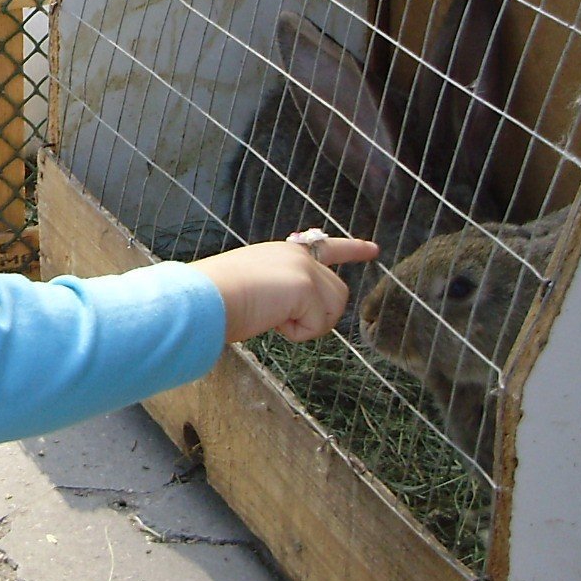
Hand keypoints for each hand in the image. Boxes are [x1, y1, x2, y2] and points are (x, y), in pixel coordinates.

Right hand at [189, 235, 379, 344]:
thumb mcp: (255, 287)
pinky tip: (272, 320)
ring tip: (273, 318)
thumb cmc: (217, 298)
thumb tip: (291, 310)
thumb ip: (282, 291)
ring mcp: (305, 268)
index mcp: (284, 252)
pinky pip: (318, 325)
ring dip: (307, 324)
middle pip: (337, 293)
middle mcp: (298, 255)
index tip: (374, 249)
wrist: (206, 297)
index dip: (352, 249)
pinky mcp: (308, 286)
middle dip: (317, 315)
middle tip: (278, 318)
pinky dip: (297, 333)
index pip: (326, 247)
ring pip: (333, 309)